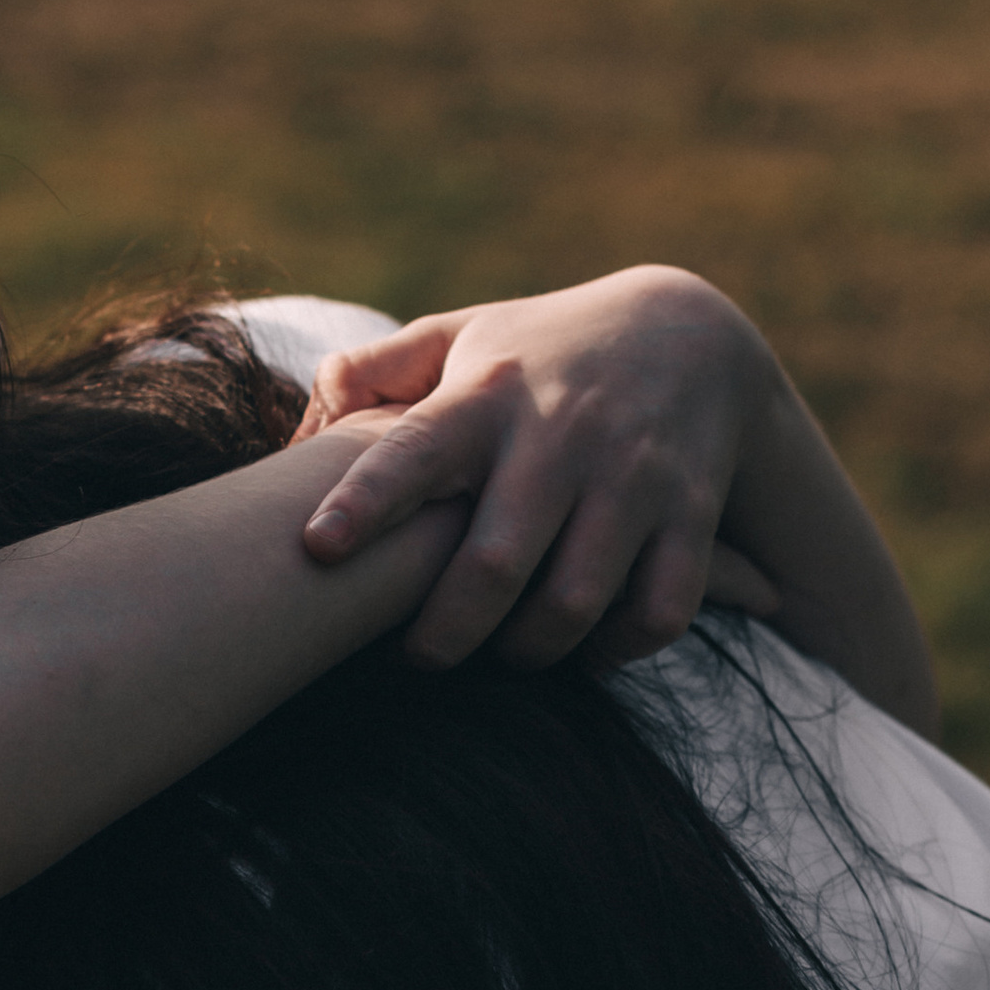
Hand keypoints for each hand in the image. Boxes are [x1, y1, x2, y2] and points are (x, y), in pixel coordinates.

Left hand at [293, 267, 783, 672]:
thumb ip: (375, 372)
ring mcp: (633, 476)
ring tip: (502, 651)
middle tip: (418, 658)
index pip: (416, 449)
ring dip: (527, 650)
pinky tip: (585, 645)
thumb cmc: (543, 352)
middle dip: (445, 634)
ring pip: (574, 601)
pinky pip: (657, 611)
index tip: (317, 546)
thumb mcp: (462, 337)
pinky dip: (615, 649)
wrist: (691, 332)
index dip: (365, 499)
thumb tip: (298, 434)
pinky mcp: (690, 513)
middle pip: (494, 561)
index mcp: (488, 394)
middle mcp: (561, 434)